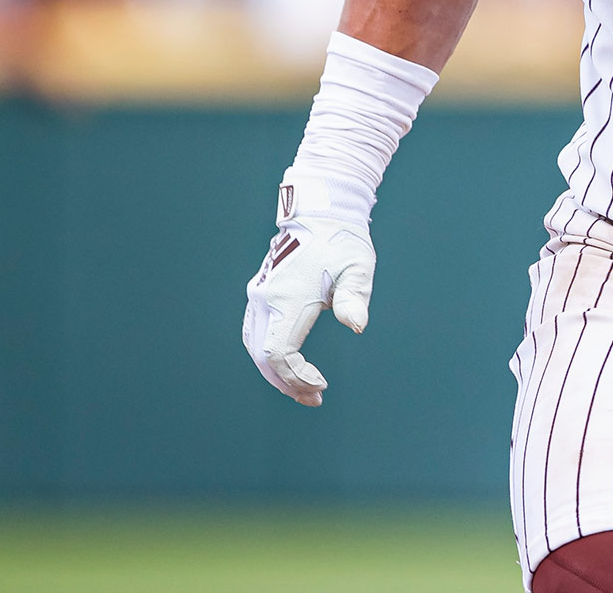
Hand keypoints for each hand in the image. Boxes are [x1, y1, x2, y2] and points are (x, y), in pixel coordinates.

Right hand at [241, 176, 374, 405]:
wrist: (320, 213)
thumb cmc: (343, 241)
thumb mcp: (358, 267)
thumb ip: (355, 297)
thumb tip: (357, 325)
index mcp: (288, 298)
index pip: (279, 352)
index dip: (296, 376)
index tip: (321, 385)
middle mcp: (266, 299)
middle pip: (262, 356)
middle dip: (286, 381)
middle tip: (314, 398)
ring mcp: (259, 296)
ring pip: (254, 346)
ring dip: (275, 371)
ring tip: (304, 388)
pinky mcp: (260, 294)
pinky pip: (256, 333)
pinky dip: (268, 354)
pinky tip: (289, 365)